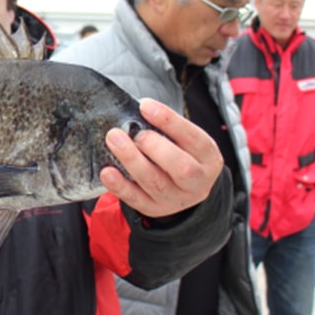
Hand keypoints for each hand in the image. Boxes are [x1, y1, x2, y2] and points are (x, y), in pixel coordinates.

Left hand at [100, 98, 223, 217]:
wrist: (185, 190)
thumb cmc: (180, 154)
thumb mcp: (185, 141)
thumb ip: (166, 129)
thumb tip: (138, 110)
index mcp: (208, 158)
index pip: (194, 138)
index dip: (169, 121)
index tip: (145, 106)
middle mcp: (197, 182)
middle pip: (181, 168)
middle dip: (154, 147)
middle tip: (135, 133)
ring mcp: (175, 199)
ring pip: (155, 183)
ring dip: (132, 160)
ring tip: (113, 140)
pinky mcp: (154, 208)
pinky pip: (136, 200)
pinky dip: (119, 186)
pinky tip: (107, 171)